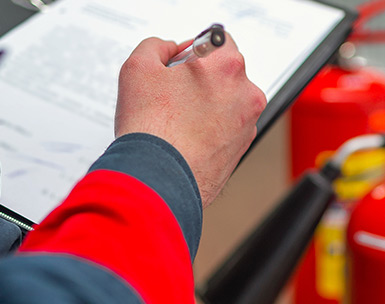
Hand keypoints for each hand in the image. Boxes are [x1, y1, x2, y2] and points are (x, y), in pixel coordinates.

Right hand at [114, 34, 266, 207]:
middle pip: (225, 72)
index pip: (219, 40)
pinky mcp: (242, 148)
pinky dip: (210, 129)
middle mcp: (246, 94)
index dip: (195, 49)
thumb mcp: (138, 68)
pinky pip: (227, 128)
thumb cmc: (152, 130)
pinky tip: (185, 137)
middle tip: (173, 93)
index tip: (181, 62)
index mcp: (227, 66)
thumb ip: (156, 46)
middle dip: (201, 78)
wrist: (158, 181)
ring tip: (176, 120)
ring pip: (227, 101)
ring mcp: (247, 123)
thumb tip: (167, 49)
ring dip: (206, 104)